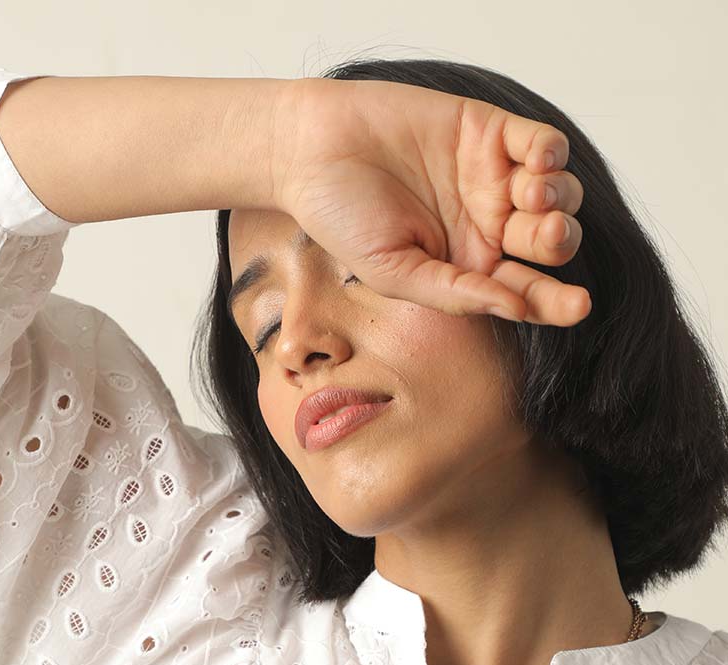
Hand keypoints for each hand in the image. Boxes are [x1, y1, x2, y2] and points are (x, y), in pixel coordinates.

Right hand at [271, 78, 589, 325]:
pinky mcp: (489, 130)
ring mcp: (492, 177)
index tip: (579, 306)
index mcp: (468, 268)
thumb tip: (516, 309)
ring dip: (559, 197)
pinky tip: (538, 159)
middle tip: (545, 233)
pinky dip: (551, 151)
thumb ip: (455, 293)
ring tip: (529, 195)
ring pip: (557, 193)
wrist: (311, 151)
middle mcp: (488, 226)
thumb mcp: (394, 272)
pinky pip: (541, 142)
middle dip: (560, 240)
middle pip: (552, 242)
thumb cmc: (342, 218)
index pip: (526, 291)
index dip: (557, 302)